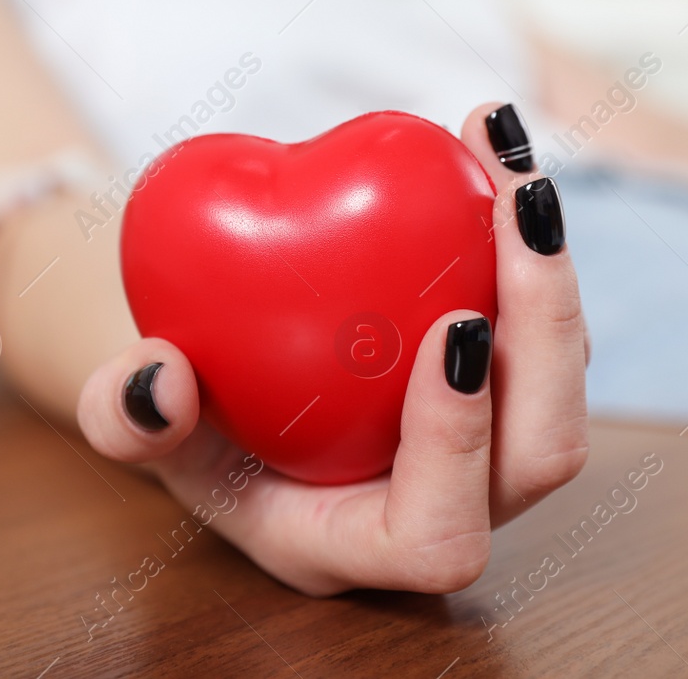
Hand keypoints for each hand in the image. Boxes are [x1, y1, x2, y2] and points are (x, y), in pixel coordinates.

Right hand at [76, 103, 588, 594]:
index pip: (435, 535)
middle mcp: (442, 507)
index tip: (452, 327)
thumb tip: (161, 378)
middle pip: (540, 453)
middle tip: (513, 212)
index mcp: (356, 539)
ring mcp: (484, 450)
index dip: (457, 444)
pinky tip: (488, 148)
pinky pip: (542, 322)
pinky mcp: (504, 385)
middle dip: (546, 329)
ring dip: (551, 272)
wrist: (222, 390)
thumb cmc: (183, 422)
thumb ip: (124, 417)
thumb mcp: (132, 424)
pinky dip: (526, 237)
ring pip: (563, 385)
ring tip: (508, 163)